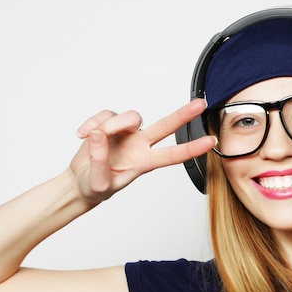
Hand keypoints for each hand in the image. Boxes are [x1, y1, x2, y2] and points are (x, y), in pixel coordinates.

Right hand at [70, 98, 214, 203]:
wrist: (80, 182)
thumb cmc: (95, 187)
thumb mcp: (99, 184)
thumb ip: (99, 161)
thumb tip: (99, 135)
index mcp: (145, 163)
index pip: (173, 155)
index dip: (192, 149)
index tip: (211, 142)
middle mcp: (141, 145)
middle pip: (165, 127)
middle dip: (183, 115)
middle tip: (200, 105)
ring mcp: (127, 133)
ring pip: (130, 117)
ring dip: (110, 124)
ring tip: (91, 136)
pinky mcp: (110, 123)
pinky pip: (106, 114)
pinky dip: (92, 122)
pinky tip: (82, 134)